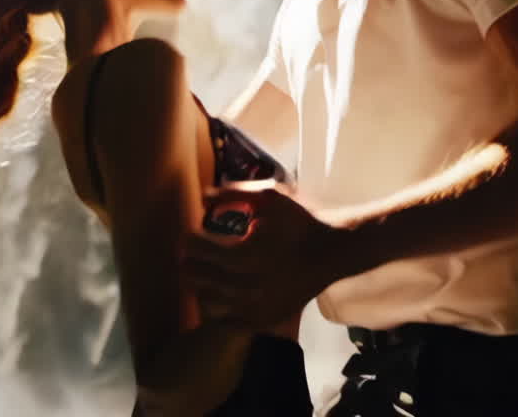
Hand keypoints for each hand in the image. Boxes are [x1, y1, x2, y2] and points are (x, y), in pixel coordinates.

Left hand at [183, 183, 343, 329]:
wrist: (333, 251)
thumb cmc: (300, 222)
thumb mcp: (269, 199)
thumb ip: (234, 195)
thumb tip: (203, 196)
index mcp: (247, 255)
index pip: (204, 251)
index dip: (191, 242)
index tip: (187, 235)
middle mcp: (249, 285)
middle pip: (203, 278)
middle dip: (190, 266)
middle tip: (184, 258)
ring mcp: (258, 306)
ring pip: (213, 302)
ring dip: (199, 288)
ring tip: (195, 278)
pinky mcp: (267, 319)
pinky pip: (232, 321)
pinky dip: (218, 311)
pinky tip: (214, 299)